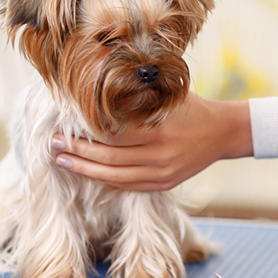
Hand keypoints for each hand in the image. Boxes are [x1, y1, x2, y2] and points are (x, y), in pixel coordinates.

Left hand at [51, 94, 252, 190]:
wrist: (223, 132)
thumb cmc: (192, 107)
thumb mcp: (167, 95)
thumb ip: (138, 96)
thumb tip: (99, 91)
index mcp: (158, 130)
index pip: (112, 136)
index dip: (84, 134)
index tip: (63, 126)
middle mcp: (159, 155)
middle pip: (108, 158)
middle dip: (77, 152)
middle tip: (54, 144)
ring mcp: (162, 173)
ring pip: (114, 176)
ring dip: (85, 169)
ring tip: (63, 160)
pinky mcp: (164, 184)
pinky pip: (129, 185)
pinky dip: (107, 179)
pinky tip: (90, 172)